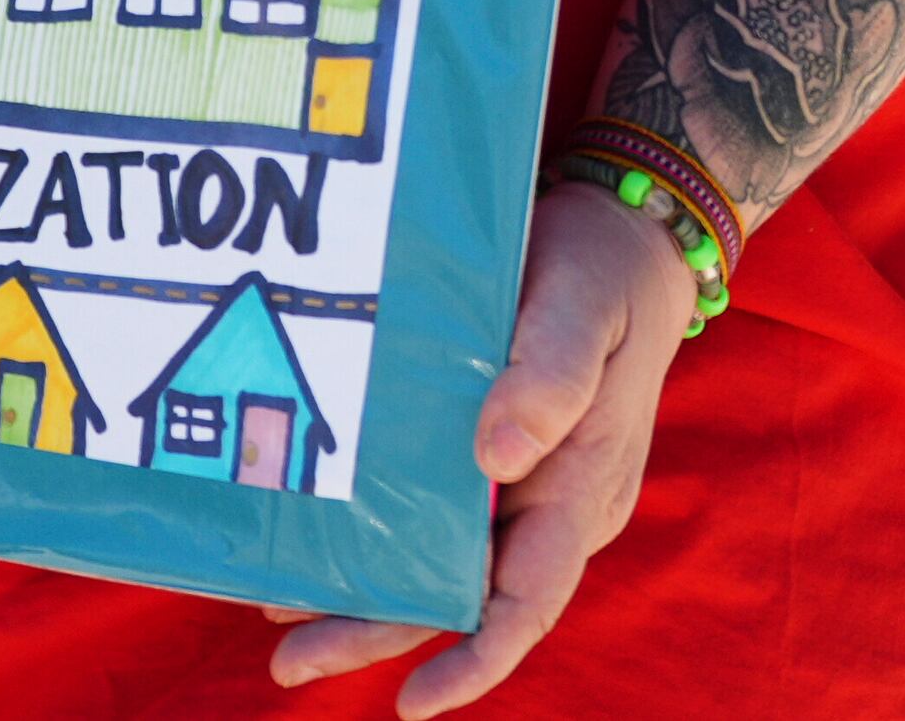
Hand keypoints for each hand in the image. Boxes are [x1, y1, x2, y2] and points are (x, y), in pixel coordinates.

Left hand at [267, 177, 703, 710]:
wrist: (625, 230)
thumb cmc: (607, 269)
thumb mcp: (587, 306)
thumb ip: (551, 374)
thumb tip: (499, 455)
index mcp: (582, 487)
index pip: (530, 599)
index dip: (474, 659)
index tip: (412, 701)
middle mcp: (551, 504)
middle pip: (465, 596)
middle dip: (378, 633)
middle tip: (289, 659)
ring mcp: (522, 483)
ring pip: (440, 562)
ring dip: (366, 593)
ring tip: (278, 610)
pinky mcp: (493, 455)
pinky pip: (434, 516)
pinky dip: (377, 537)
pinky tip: (316, 538)